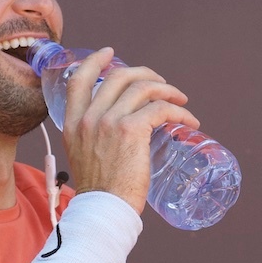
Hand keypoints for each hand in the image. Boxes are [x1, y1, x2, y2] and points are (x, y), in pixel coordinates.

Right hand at [62, 48, 199, 213]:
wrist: (103, 209)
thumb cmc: (99, 192)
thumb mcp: (82, 157)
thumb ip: (92, 138)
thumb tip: (114, 133)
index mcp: (73, 123)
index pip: (79, 80)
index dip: (95, 61)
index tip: (110, 52)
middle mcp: (88, 118)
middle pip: (117, 77)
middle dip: (143, 73)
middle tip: (160, 83)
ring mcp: (109, 122)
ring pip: (143, 88)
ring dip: (167, 89)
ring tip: (180, 99)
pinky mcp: (131, 130)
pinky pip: (160, 108)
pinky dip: (179, 110)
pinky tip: (188, 119)